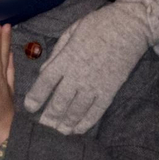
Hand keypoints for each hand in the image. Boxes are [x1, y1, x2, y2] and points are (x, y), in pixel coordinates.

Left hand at [24, 0, 158, 134]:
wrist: (129, 28)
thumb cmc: (96, 26)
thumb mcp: (70, 34)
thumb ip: (56, 55)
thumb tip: (45, 72)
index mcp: (66, 59)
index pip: (46, 82)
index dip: (36, 97)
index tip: (29, 107)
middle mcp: (79, 75)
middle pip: (60, 102)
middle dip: (49, 116)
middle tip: (40, 128)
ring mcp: (96, 85)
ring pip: (77, 110)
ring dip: (65, 123)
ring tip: (56, 132)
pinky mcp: (110, 91)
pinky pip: (96, 111)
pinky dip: (86, 122)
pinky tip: (77, 130)